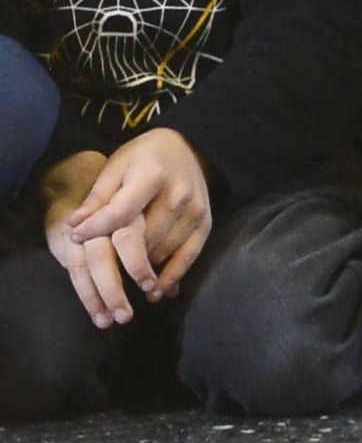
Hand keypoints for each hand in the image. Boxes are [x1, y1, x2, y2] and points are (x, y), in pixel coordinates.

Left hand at [49, 130, 211, 329]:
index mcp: (151, 175)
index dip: (97, 228)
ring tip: (122, 294)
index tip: (74, 240)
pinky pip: (189, 256)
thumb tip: (75, 226)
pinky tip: (156, 292)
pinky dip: (172, 277)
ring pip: (162, 251)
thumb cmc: (143, 158)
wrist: (188, 147)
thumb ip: (98, 197)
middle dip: (118, 264)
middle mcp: (177, 193)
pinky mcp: (205, 223)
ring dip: (142, 273)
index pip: (121, 211)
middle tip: (99, 287)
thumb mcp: (116, 167)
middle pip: (143, 239)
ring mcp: (195, 210)